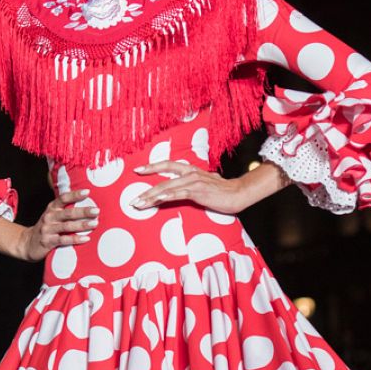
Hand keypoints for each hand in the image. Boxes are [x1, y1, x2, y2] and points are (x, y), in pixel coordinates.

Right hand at [17, 188, 97, 262]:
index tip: (87, 192)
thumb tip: (88, 204)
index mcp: (52, 208)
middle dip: (83, 211)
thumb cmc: (47, 228)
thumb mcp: (53, 215)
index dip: (75, 195)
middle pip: (68, 213)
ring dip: (82, 225)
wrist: (28, 243)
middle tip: (96, 211)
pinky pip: (64, 240)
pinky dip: (75, 239)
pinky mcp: (48, 241)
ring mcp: (48, 229)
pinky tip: (86, 238)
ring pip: (67, 226)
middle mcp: (49, 216)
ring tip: (95, 224)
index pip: (63, 198)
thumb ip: (66, 209)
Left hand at [131, 160, 247, 214]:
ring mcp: (193, 182)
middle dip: (146, 191)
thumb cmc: (222, 191)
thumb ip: (193, 185)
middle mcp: (190, 173)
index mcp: (190, 170)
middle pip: (162, 180)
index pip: (167, 165)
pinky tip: (157, 201)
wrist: (238, 193)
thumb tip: (184, 189)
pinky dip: (166, 197)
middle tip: (132, 200)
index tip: (137, 170)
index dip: (152, 167)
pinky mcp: (198, 191)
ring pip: (167, 188)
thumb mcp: (204, 184)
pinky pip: (179, 194)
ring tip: (139, 204)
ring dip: (151, 197)